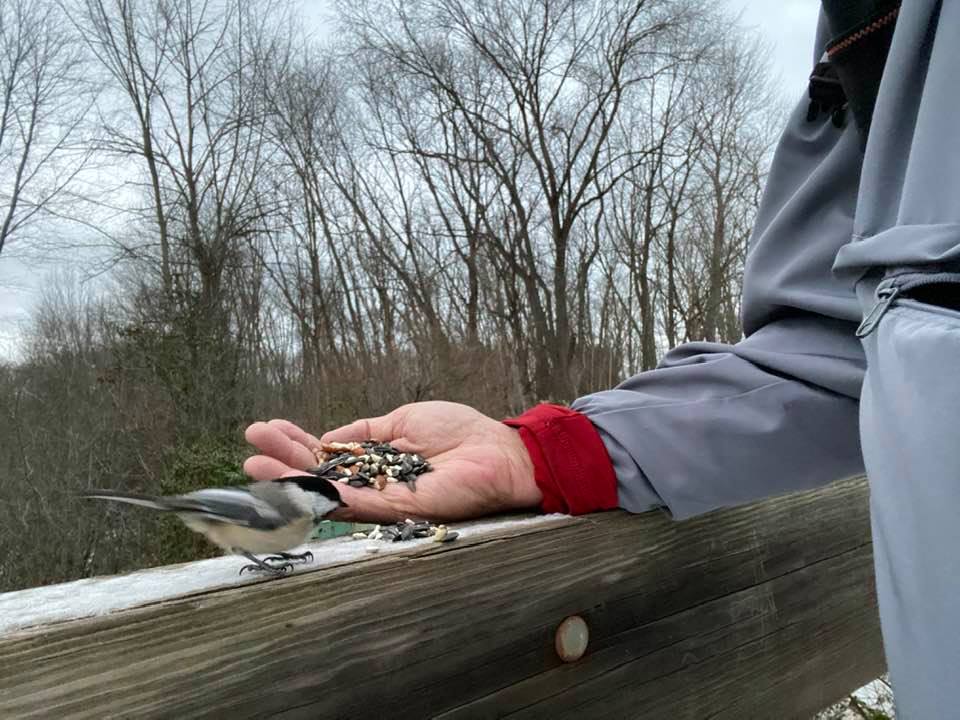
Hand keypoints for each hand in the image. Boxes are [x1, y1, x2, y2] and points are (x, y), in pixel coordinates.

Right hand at [243, 401, 541, 522]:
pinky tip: (295, 484)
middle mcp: (373, 481)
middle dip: (283, 461)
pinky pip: (355, 504)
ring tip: (256, 466)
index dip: (295, 444)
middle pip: (318, 475)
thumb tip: (327, 439)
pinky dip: (325, 494)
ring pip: (328, 492)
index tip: (265, 430)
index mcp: (374, 459)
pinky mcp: (398, 511)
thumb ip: (365, 432)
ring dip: (291, 481)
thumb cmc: (459, 432)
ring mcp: (382, 498)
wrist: (497, 450)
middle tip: (248, 449)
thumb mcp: (403, 419)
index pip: (325, 455)